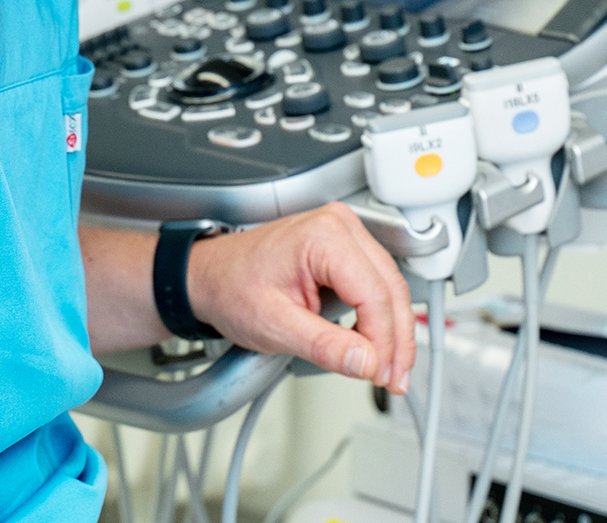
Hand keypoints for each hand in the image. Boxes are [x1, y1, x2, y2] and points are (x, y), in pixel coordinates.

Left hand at [185, 202, 414, 393]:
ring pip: (390, 287)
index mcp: (324, 236)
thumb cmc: (231, 288)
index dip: (383, 341)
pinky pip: (376, 284)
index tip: (380, 375)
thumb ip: (324, 346)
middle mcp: (339, 226)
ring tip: (389, 370)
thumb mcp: (274, 325)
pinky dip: (380, 318)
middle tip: (394, 379)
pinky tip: (378, 346)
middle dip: (396, 340)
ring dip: (393, 332)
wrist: (209, 276)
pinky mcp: (344, 249)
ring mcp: (344, 234)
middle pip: (390, 289)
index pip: (374, 294)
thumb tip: (366, 362)